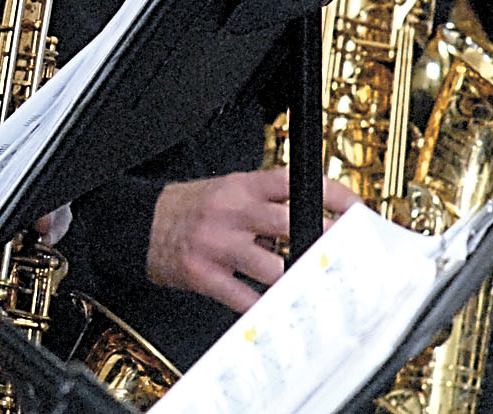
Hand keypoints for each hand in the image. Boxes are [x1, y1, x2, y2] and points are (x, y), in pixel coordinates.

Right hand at [147, 167, 360, 311]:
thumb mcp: (225, 191)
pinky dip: (264, 308)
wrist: (136, 223)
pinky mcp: (202, 273)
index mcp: (239, 186)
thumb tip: (315, 221)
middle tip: (348, 256)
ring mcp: (216, 242)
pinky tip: (278, 311)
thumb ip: (265, 202)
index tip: (356, 211)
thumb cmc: (188, 209)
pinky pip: (242, 295)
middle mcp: (229, 210)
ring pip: (270, 265)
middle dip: (323, 240)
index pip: (292, 181)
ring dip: (296, 280)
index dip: (331, 194)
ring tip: (317, 289)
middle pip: (287, 220)